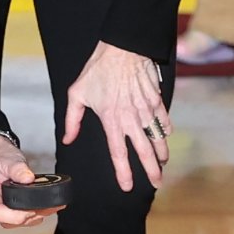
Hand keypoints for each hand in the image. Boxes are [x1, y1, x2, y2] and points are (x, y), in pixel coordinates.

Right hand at [0, 131, 51, 228]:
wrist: (0, 159)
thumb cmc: (2, 160)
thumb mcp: (10, 159)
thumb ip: (18, 169)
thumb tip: (28, 178)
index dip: (15, 216)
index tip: (31, 210)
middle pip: (6, 221)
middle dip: (28, 217)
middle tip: (44, 208)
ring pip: (14, 223)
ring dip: (33, 218)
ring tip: (48, 208)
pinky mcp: (8, 211)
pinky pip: (19, 220)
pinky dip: (34, 216)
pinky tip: (45, 208)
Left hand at [63, 41, 172, 191]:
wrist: (122, 47)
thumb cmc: (97, 69)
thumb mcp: (77, 94)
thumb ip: (73, 120)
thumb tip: (67, 140)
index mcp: (111, 120)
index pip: (118, 153)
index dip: (124, 172)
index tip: (128, 186)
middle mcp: (131, 118)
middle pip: (144, 151)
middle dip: (152, 170)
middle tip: (157, 183)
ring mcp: (146, 109)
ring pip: (158, 138)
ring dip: (162, 153)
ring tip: (162, 164)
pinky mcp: (156, 99)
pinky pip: (164, 120)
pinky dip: (165, 131)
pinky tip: (165, 138)